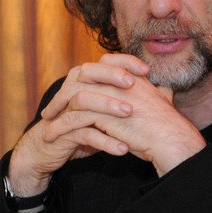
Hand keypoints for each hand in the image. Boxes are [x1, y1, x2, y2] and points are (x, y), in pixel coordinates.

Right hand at [6, 56, 143, 195]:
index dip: (124, 62)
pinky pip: (84, 133)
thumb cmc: (82, 128)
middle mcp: (73, 90)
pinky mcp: (62, 132)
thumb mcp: (108, 111)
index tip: (146, 71)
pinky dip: (104, 142)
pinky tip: (122, 149)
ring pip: (85, 100)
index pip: (104, 62)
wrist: (47, 150)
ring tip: (129, 113)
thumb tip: (163, 91)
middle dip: (112, 76)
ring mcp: (66, 110)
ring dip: (107, 105)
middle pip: (90, 73)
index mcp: (84, 82)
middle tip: (132, 84)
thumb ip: (132, 98)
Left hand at [39, 54, 205, 176]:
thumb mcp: (164, 103)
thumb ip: (160, 93)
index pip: (105, 63)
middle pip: (81, 78)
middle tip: (52, 109)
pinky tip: (51, 136)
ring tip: (47, 123)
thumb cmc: (169, 127)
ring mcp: (110, 97)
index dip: (87, 74)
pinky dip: (61, 126)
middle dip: (63, 93)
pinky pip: (74, 117)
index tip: (75, 88)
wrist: (172, 140)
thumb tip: (163, 90)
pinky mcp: (104, 115)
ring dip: (58, 110)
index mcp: (133, 77)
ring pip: (74, 96)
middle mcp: (119, 82)